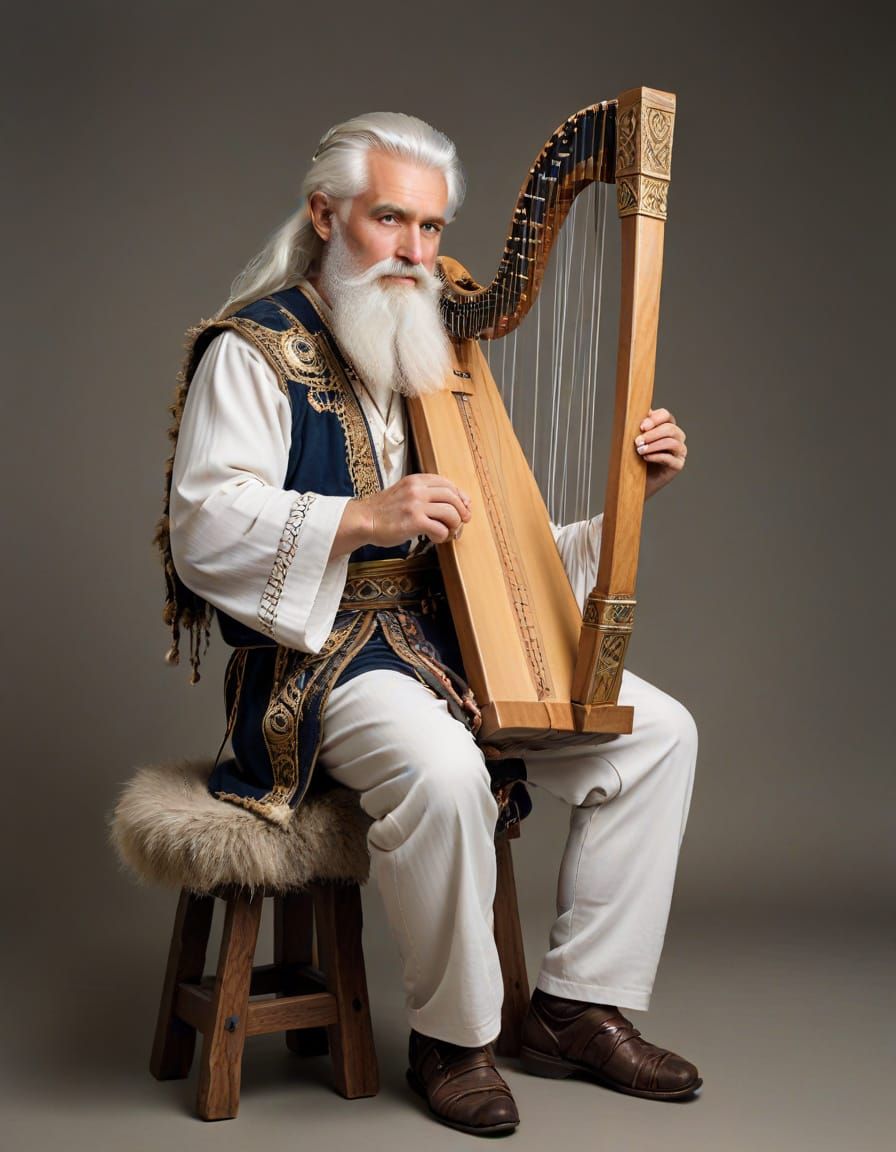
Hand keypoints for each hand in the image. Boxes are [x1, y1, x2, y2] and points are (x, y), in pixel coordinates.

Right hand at [333, 474, 471, 555]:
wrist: (364, 520)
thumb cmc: (385, 511)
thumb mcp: (405, 492)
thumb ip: (424, 494)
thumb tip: (452, 503)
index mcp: (416, 480)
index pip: (448, 483)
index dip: (460, 496)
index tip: (464, 507)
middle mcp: (417, 489)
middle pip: (453, 497)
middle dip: (462, 511)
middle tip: (462, 522)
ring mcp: (416, 505)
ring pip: (450, 512)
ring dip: (454, 525)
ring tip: (447, 532)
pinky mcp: (414, 521)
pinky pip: (440, 528)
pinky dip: (442, 536)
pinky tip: (435, 538)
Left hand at [635, 406, 687, 498]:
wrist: (635, 481)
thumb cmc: (635, 458)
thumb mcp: (636, 440)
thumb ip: (639, 427)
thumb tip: (638, 412)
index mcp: (666, 426)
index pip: (665, 415)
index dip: (655, 419)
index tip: (641, 426)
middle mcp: (676, 437)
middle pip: (670, 429)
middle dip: (652, 434)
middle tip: (637, 441)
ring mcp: (679, 451)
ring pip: (672, 442)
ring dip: (654, 445)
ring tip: (640, 450)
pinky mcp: (677, 465)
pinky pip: (670, 458)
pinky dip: (656, 456)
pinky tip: (646, 458)